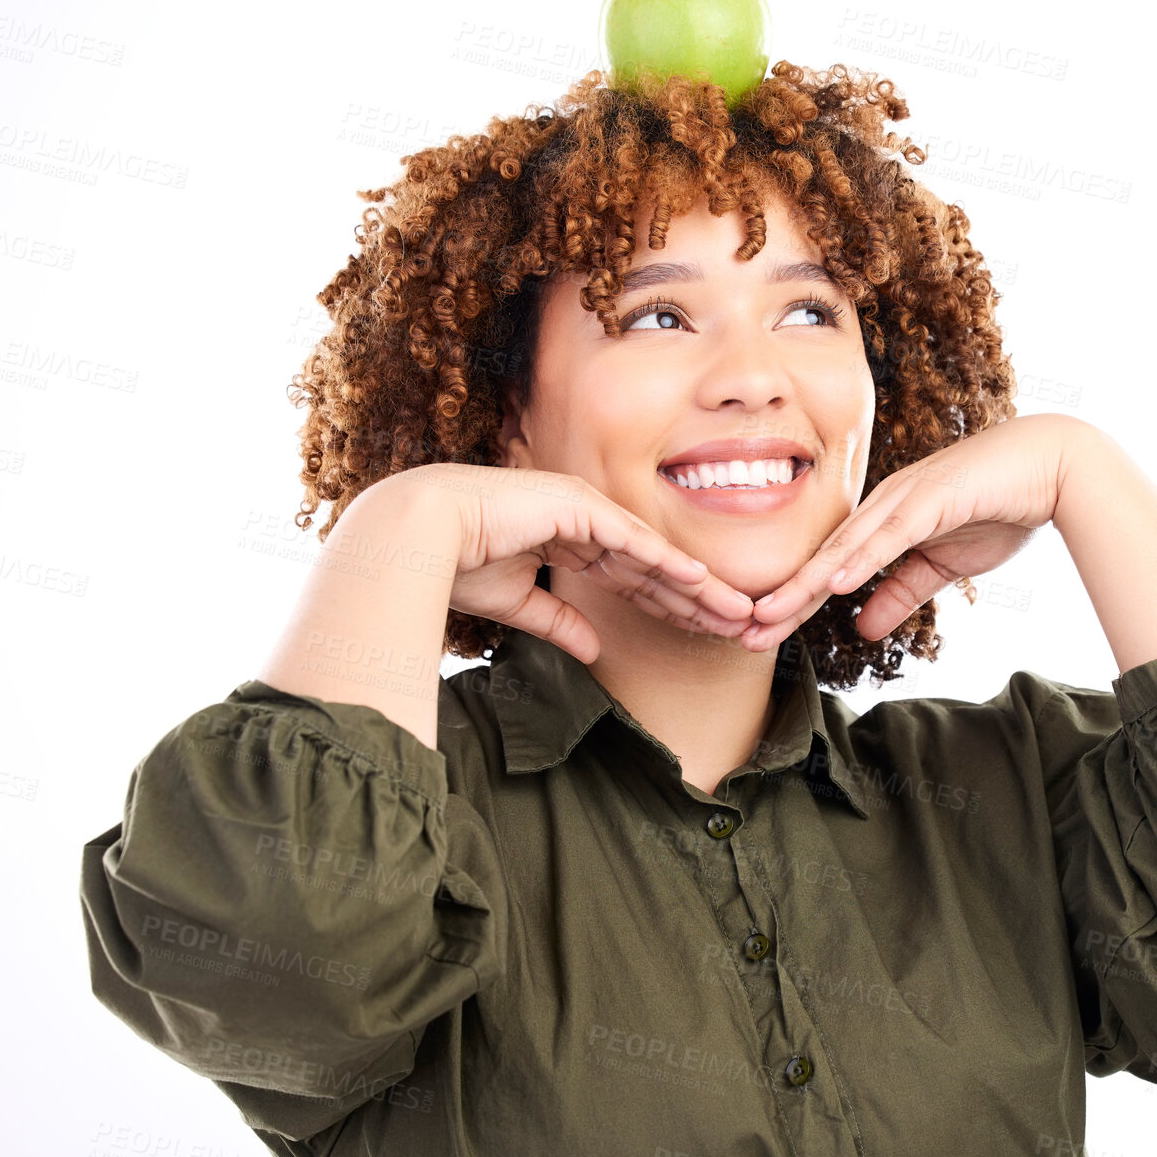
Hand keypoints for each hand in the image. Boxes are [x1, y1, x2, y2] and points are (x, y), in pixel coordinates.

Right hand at [425, 463, 756, 663]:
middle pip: (652, 567)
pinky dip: (666, 561)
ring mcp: (582, 507)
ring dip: (696, 584)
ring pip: (651, 554)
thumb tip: (595, 652)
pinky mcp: (575, 504)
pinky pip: (630, 539)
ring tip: (736, 609)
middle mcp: (582, 520)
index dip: (671, 605)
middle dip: (696, 598)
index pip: (633, 578)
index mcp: (568, 540)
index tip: (704, 631)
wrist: (416, 536)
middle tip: (740, 622)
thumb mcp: (518, 605)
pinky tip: (700, 581)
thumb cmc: (455, 565)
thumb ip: (559, 623)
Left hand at [737, 414, 1076, 650]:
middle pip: (824, 560)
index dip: (794, 603)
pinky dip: (864, 557)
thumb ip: (900, 594)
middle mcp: (883, 506)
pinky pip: (893, 533)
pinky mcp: (934, 496)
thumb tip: (863, 629)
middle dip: (784, 599)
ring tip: (771, 612)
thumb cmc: (999, 508)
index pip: (830, 571)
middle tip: (743, 635)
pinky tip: (837, 580)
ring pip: (847, 547)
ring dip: (808, 581)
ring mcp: (905, 498)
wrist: (1053, 467)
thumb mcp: (942, 567)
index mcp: (882, 522)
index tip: (758, 636)